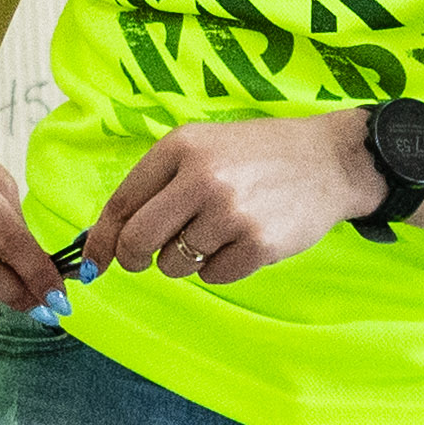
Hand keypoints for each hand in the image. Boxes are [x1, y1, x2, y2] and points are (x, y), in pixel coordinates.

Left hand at [90, 114, 384, 286]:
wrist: (330, 160)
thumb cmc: (259, 155)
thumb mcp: (205, 147)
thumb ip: (159, 184)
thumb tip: (110, 240)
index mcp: (181, 147)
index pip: (122, 202)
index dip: (101, 239)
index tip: (93, 262)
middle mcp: (202, 178)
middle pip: (138, 241)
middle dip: (134, 259)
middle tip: (146, 259)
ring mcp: (230, 213)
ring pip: (175, 264)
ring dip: (186, 260)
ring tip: (216, 233)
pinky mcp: (257, 244)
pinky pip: (214, 277)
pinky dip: (221, 268)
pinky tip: (242, 241)